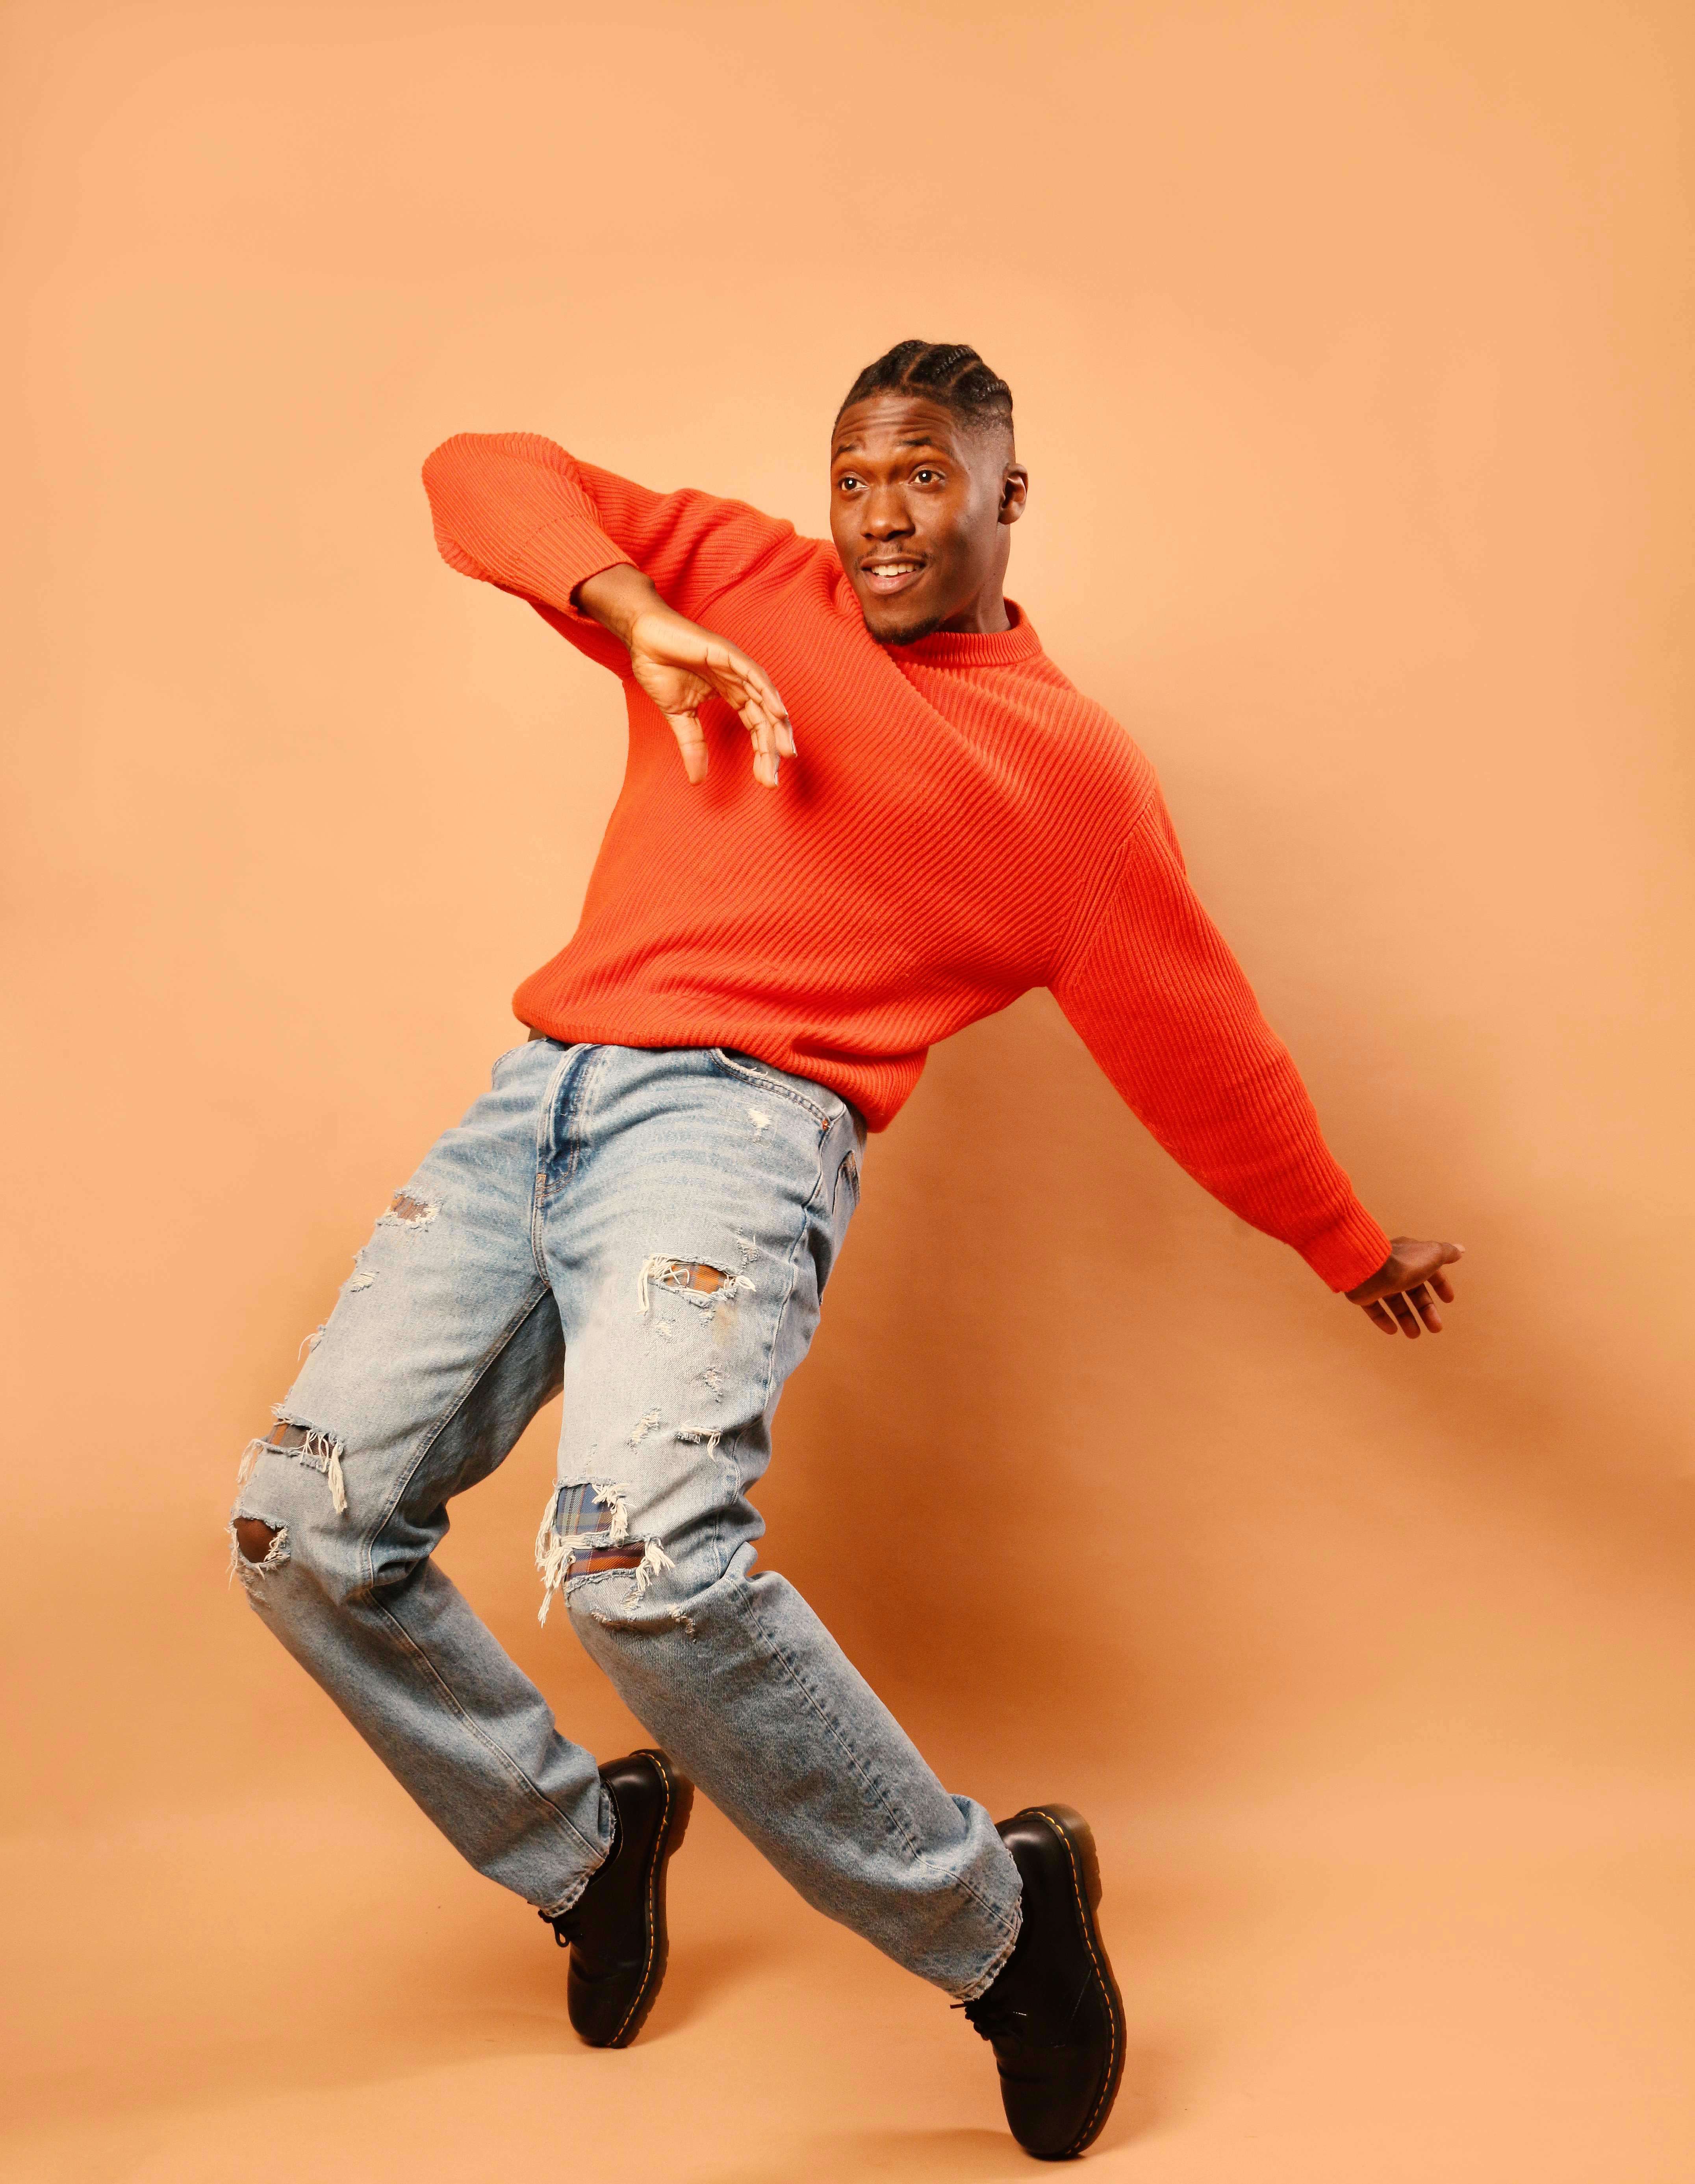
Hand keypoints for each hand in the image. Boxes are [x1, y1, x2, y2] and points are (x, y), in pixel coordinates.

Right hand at [575, 564, 794, 787]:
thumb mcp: (679, 716)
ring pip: (764, 699)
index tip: (766, 780)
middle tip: (774, 779)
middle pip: (765, 718)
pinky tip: (778, 712)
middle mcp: (739, 682)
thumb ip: (693, 744)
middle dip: (772, 748)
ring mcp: (735, 667)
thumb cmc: (660, 667)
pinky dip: (767, 692)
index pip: (755, 727)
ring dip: (777, 725)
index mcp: (731, 695)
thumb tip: (698, 780)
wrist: (642, 636)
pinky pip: (753, 674)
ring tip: (785, 752)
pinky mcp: (726, 652)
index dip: (762, 753)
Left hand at [1346, 1236, 1464, 1338]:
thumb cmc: (1404, 1263)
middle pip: (1414, 1292)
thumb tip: (1461, 1250)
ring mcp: (1378, 1280)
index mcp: (1411, 1256)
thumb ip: (1447, 1253)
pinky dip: (1383, 1319)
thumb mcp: (1432, 1255)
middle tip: (1436, 1328)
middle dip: (1426, 1310)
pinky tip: (1393, 1330)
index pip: (1429, 1271)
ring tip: (1414, 1335)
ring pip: (1395, 1302)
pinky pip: (1374, 1308)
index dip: (1440, 1285)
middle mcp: (1395, 1267)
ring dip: (1406, 1319)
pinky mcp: (1363, 1293)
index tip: (1449, 1300)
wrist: (1367, 1268)